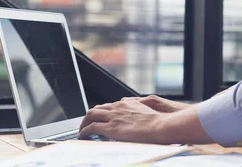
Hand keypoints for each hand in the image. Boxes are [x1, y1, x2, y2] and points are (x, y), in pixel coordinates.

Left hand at [78, 98, 212, 144]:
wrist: (160, 126)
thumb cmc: (158, 122)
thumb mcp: (148, 112)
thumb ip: (138, 112)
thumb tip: (136, 116)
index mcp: (126, 104)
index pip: (108, 106)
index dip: (101, 112)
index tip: (100, 118)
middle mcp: (117, 107)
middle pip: (96, 108)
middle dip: (89, 116)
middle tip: (86, 124)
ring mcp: (113, 116)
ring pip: (90, 115)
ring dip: (84, 123)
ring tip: (82, 131)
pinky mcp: (110, 128)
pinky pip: (91, 128)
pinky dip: (84, 131)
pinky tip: (83, 136)